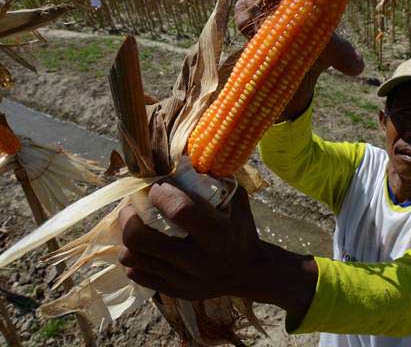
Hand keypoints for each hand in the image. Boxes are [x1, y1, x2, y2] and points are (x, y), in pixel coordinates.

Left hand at [118, 182, 317, 320]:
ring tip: (134, 223)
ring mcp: (183, 279)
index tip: (156, 187)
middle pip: (140, 238)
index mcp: (216, 233)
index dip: (159, 194)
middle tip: (132, 205)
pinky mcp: (175, 291)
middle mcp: (197, 260)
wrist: (250, 272)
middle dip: (128, 216)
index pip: (178, 210)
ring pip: (132, 257)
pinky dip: (136, 256)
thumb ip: (214, 178)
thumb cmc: (241, 229)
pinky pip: (137, 274)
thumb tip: (186, 152)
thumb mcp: (236, 200)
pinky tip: (144, 245)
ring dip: (128, 236)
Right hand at [234, 0, 364, 120]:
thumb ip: (344, 54)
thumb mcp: (333, 50)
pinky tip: (255, 32)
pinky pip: (241, 13)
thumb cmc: (318, 47)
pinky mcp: (247, 17)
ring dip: (254, 4)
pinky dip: (247, 20)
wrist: (298, 66)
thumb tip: (357, 68)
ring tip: (262, 17)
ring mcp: (262, 2)